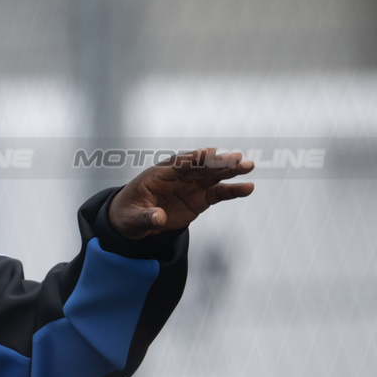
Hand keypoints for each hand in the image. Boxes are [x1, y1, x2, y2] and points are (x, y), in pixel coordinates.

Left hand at [108, 147, 253, 239]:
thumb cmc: (128, 215)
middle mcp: (176, 177)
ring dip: (230, 170)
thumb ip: (146, 218)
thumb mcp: (131, 220)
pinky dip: (231, 191)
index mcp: (156, 175)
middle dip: (216, 162)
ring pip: (212, 176)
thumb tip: (159, 218)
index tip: (208, 152)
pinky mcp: (198, 198)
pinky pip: (217, 193)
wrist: (134, 223)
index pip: (176, 165)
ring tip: (248, 166)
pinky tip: (247, 188)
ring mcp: (189, 186)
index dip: (192, 159)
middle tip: (236, 157)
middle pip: (198, 167)